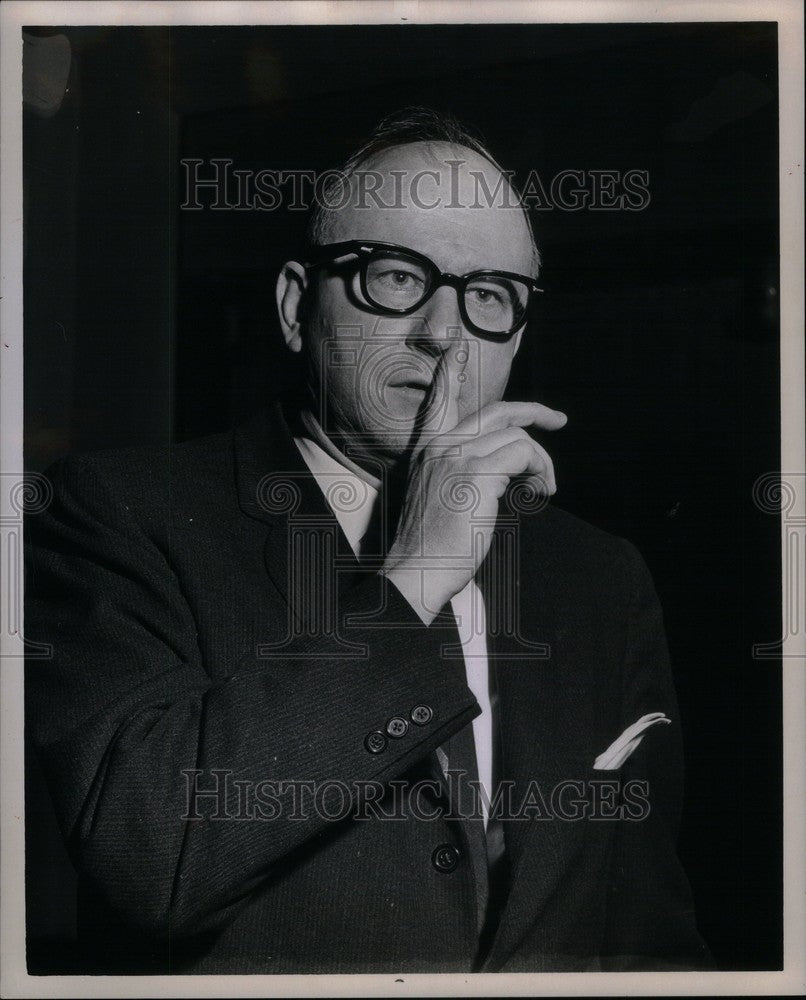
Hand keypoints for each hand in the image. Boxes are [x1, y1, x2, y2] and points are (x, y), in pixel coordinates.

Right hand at [382, 342, 566, 623]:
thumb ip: (459, 474)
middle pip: (495, 411)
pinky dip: (540, 471)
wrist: (416, 571)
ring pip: (517, 436)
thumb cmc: (430, 546)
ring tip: (544, 489)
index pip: (438, 402)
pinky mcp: (476, 473)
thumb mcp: (437, 499)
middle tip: (558, 420)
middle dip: (533, 411)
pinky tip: (539, 493)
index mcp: (425, 450)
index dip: (449, 375)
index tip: (456, 351)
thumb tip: (501, 468)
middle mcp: (438, 446)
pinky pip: (523, 454)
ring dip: (541, 462)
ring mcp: (456, 457)